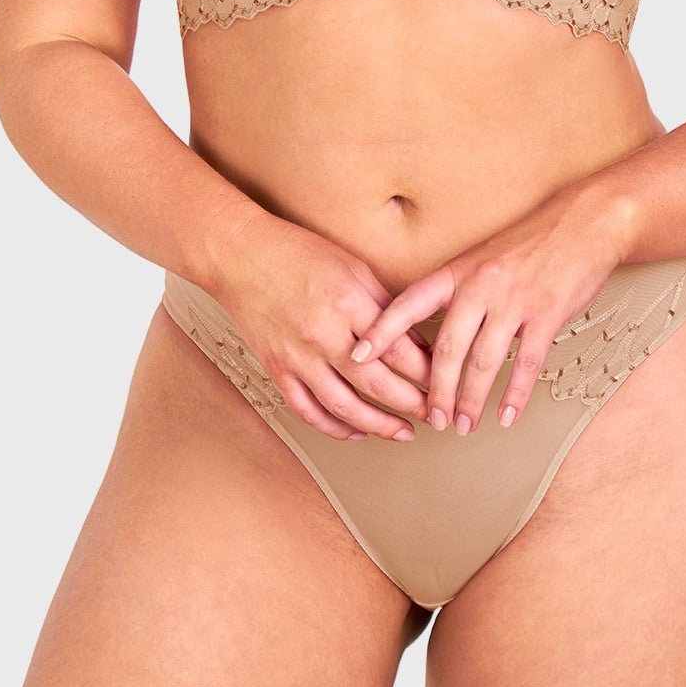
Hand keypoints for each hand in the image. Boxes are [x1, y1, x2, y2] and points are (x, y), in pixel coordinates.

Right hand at [214, 211, 434, 442]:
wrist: (241, 256)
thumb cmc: (298, 253)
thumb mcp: (354, 268)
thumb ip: (386, 307)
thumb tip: (418, 342)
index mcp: (348, 303)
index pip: (398, 349)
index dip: (427, 371)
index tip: (444, 379)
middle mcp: (323, 335)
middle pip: (377, 384)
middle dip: (413, 404)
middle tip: (435, 414)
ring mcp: (297, 357)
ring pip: (345, 407)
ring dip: (380, 426)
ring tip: (404, 433)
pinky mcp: (277, 370)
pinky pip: (308, 410)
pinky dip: (334, 427)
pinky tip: (356, 432)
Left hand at [346, 193, 624, 434]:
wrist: (584, 222)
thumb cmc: (533, 240)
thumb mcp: (484, 256)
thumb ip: (458, 288)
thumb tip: (431, 329)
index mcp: (459, 270)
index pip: (409, 303)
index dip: (381, 331)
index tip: (358, 356)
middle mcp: (481, 285)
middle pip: (446, 347)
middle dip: (434, 389)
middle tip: (430, 418)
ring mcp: (514, 300)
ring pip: (483, 361)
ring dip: (470, 399)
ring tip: (463, 424)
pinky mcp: (547, 314)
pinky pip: (526, 363)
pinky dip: (514, 395)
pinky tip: (506, 415)